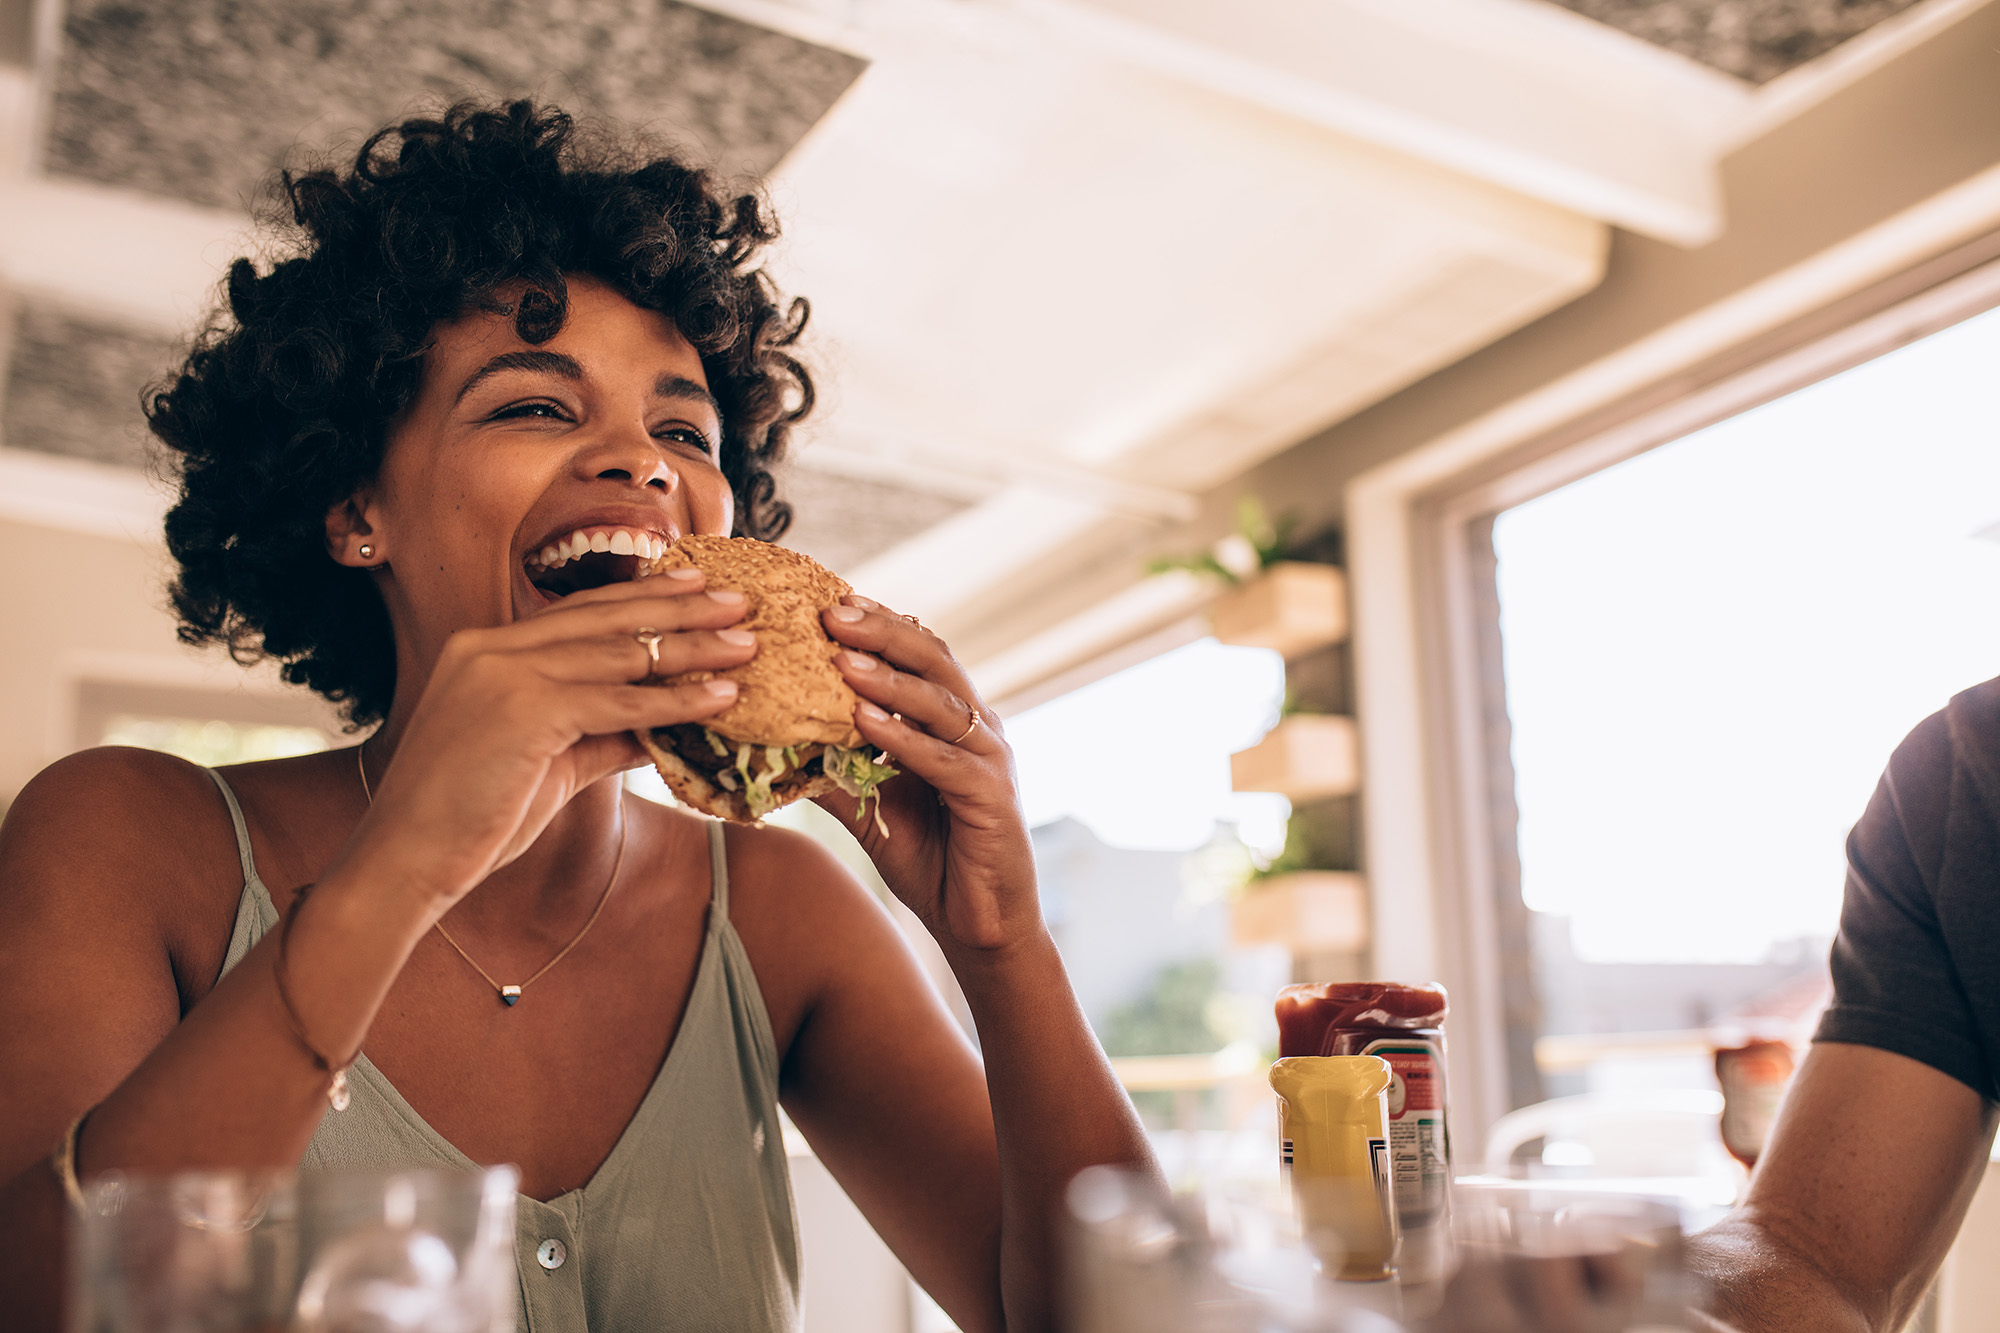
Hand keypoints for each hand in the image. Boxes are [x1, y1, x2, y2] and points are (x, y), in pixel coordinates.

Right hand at [344, 572, 756, 911]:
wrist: (406, 860)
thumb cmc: (471, 819)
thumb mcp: (548, 763)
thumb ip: (601, 734)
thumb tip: (663, 727)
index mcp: (485, 649)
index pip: (579, 612)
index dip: (642, 598)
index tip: (695, 587)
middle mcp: (491, 648)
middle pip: (606, 617)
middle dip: (680, 606)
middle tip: (739, 600)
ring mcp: (503, 673)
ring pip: (620, 653)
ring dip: (693, 648)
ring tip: (747, 646)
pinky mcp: (523, 710)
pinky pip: (619, 701)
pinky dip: (675, 700)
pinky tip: (719, 697)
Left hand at [815, 596, 1037, 951]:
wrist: (979, 924)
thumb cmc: (931, 858)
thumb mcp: (870, 806)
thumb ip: (835, 769)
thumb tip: (773, 742)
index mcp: (953, 720)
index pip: (919, 653)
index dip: (878, 624)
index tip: (829, 601)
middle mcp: (978, 728)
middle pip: (934, 659)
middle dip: (881, 632)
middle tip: (831, 611)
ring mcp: (990, 759)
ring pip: (939, 702)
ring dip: (888, 677)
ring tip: (842, 658)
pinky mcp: (991, 797)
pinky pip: (944, 759)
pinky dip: (903, 737)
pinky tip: (864, 721)